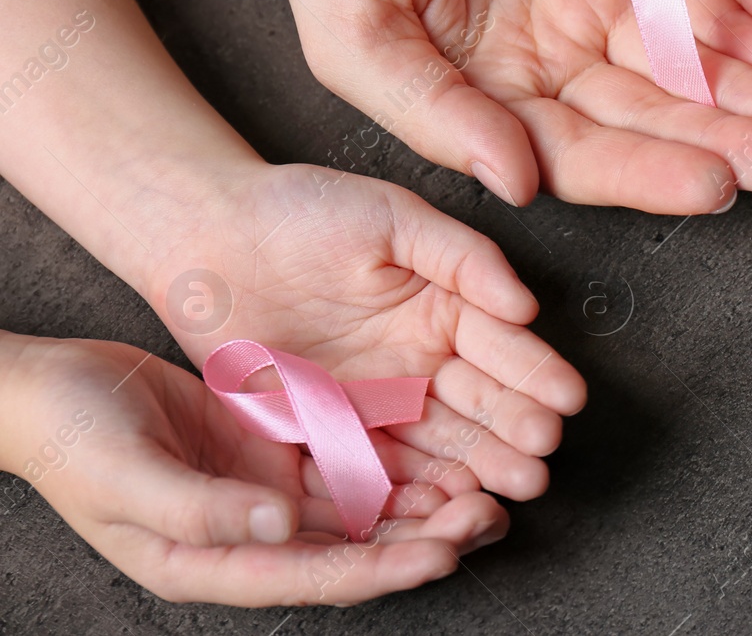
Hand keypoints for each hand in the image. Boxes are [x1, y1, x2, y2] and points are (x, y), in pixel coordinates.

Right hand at [0, 333, 507, 604]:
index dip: (384, 569)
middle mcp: (252, 535)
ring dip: (423, 504)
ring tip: (485, 491)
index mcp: (213, 562)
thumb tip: (281, 526)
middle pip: (356, 549)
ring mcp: (266, 492)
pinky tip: (439, 452)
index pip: (317, 576)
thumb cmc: (71, 440)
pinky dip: (393, 462)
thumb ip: (203, 509)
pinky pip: (347, 461)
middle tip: (489, 515)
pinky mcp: (275, 447)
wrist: (50, 388)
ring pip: (362, 508)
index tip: (445, 552)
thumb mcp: (129, 479)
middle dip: (426, 538)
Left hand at [140, 159, 585, 502]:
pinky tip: (443, 503)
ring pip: (438, 443)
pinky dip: (410, 489)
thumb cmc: (302, 210)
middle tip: (544, 456)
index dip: (537, 372)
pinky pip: (374, 468)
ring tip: (511, 488)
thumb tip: (526, 305)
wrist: (207, 238)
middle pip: (479, 403)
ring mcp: (376, 402)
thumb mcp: (394, 217)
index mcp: (444, 307)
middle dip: (516, 430)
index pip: (502, 344)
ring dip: (477, 467)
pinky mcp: (327, 433)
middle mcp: (420, 361)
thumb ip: (464, 257)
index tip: (569, 399)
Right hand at [269, 0, 751, 212]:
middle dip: (727, 139)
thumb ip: (432, 111)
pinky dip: (740, 0)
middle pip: (656, 114)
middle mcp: (560, 62)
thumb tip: (514, 183)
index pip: (587, 157)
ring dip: (750, 84)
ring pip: (688, 53)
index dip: (652, 173)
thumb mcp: (353, 32)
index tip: (719, 185)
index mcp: (498, 103)